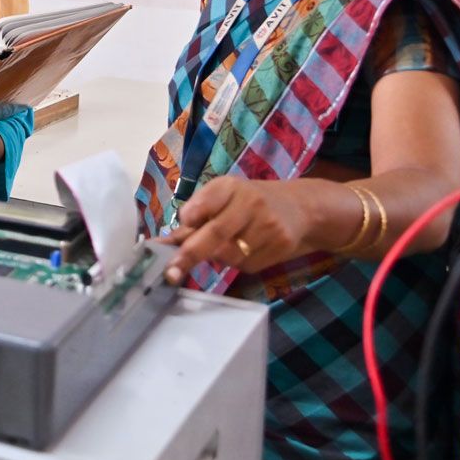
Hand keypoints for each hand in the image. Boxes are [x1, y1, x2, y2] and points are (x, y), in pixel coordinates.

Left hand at [161, 177, 311, 284]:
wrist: (299, 208)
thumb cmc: (249, 202)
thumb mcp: (222, 198)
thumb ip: (194, 216)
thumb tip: (160, 243)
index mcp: (229, 186)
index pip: (204, 203)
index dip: (190, 218)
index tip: (171, 236)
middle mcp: (250, 202)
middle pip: (216, 233)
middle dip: (190, 254)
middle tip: (171, 272)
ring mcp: (268, 224)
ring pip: (231, 256)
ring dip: (219, 258)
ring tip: (227, 244)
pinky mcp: (281, 245)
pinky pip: (248, 265)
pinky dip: (239, 264)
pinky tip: (247, 249)